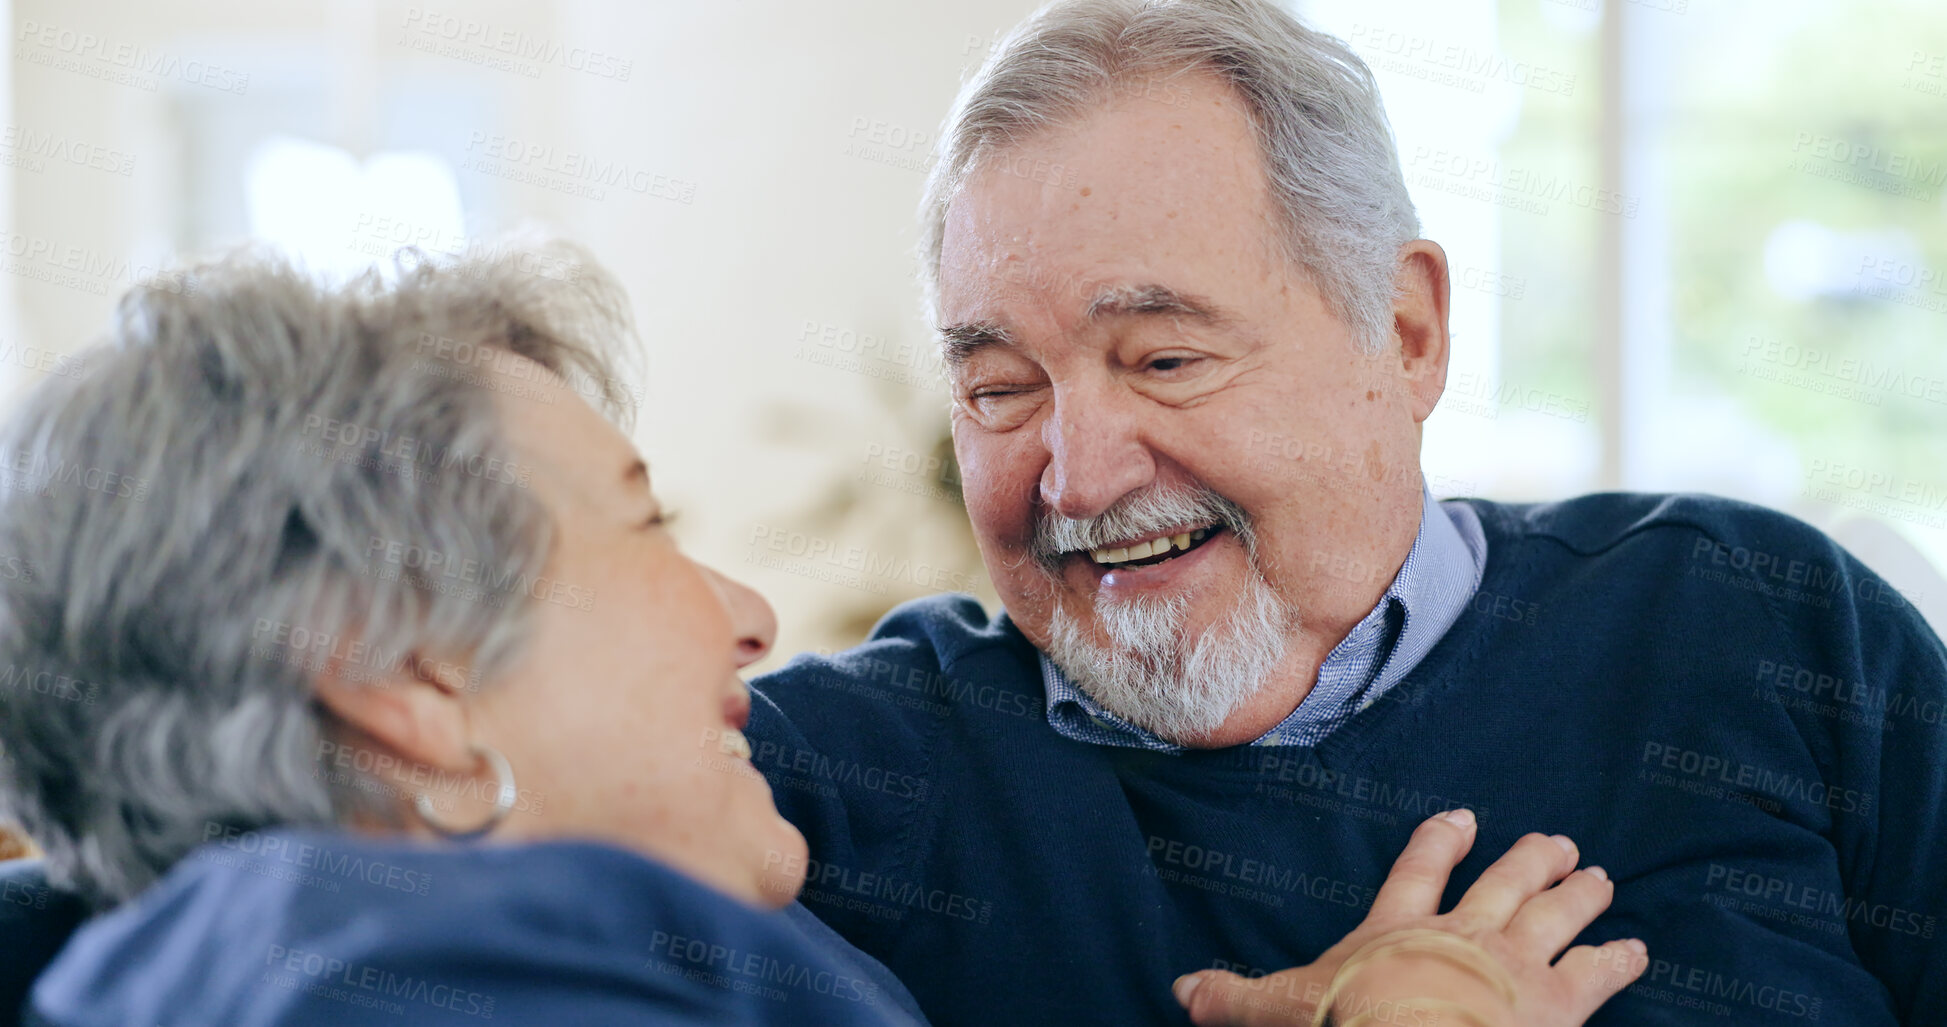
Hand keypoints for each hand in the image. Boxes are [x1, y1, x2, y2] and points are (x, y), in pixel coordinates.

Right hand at [1173, 809, 1646, 1025]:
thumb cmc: (1353, 1024)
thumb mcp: (1283, 1012)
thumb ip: (1236, 999)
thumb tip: (1180, 987)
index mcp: (1400, 930)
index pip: (1419, 872)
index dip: (1441, 843)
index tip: (1462, 818)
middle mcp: (1466, 933)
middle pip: (1504, 883)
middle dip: (1530, 859)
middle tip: (1555, 840)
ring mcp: (1517, 963)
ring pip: (1556, 914)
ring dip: (1580, 893)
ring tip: (1599, 874)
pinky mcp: (1560, 1003)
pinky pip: (1598, 973)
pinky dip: (1619, 959)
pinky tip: (1639, 949)